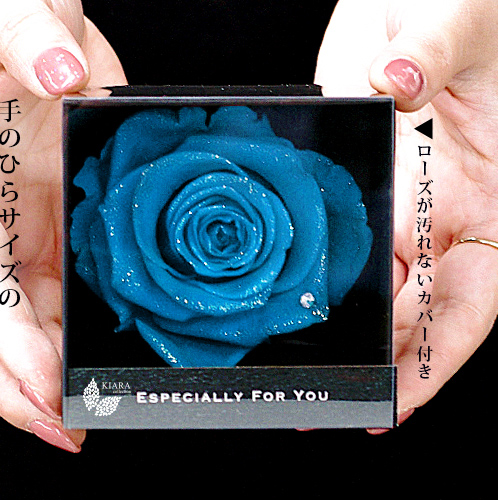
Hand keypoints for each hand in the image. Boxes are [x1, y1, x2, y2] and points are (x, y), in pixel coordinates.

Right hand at [0, 0, 125, 451]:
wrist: (24, 24)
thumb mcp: (5, 11)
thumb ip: (29, 33)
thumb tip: (63, 69)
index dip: (8, 343)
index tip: (50, 386)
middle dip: (14, 390)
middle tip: (68, 429)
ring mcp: (12, 234)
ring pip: (15, 331)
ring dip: (46, 379)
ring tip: (90, 410)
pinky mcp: (46, 233)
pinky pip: (48, 306)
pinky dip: (68, 343)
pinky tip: (99, 359)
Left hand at [315, 0, 497, 428]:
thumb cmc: (465, 6)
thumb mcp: (458, 25)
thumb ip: (427, 58)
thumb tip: (395, 86)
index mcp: (489, 190)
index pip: (471, 295)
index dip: (439, 354)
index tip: (400, 397)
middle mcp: (443, 206)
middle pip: (417, 305)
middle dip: (381, 357)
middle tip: (331, 395)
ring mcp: (397, 197)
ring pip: (374, 281)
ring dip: (346, 323)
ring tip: (304, 362)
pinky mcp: (357, 180)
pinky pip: (339, 237)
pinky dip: (319, 269)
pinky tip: (292, 294)